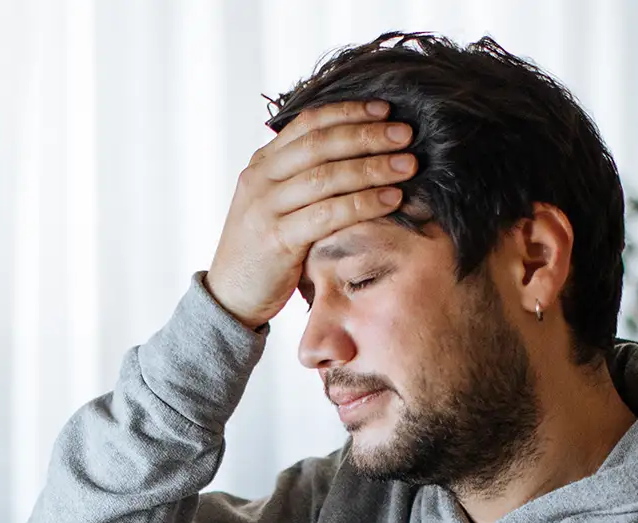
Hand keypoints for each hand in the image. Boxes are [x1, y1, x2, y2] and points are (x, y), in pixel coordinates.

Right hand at [204, 99, 416, 326]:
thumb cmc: (264, 251)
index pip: (307, 124)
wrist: (229, 298)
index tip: (386, 110)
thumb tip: (357, 155)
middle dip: (368, 136)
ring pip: (325, 177)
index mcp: (261, 164)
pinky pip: (327, 215)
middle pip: (320, 144)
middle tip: (406, 134)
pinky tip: (391, 200)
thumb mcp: (276, 205)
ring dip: (372, 168)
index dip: (348, 112)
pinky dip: (363, 204)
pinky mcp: (276, 240)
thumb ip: (302, 179)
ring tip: (408, 165)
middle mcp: (260, 180)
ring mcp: (264, 209)